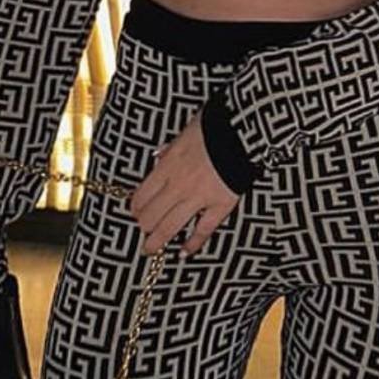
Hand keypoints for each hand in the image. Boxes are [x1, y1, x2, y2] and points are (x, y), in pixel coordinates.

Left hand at [129, 113, 243, 256]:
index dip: (134, 207)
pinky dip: (192, 243)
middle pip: (151, 215)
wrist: (243, 130)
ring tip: (150, 249)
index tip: (134, 212)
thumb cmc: (214, 127)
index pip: (141, 195)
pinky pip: (203, 230)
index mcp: (167, 166)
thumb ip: (169, 150)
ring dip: (156, 241)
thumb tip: (158, 158)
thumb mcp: (183, 134)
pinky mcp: (220, 206)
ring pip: (170, 227)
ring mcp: (199, 198)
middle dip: (143, 225)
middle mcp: (178, 185)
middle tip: (142, 230)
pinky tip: (184, 252)